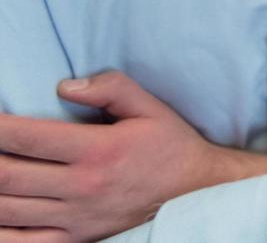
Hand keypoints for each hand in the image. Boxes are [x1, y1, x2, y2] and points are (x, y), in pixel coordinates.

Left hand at [0, 72, 220, 240]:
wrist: (197, 193)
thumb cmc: (170, 146)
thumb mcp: (151, 108)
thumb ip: (112, 88)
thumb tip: (65, 87)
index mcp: (99, 151)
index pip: (29, 136)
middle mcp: (82, 187)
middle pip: (8, 175)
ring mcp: (76, 219)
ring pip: (8, 210)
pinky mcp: (77, 239)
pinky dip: (0, 232)